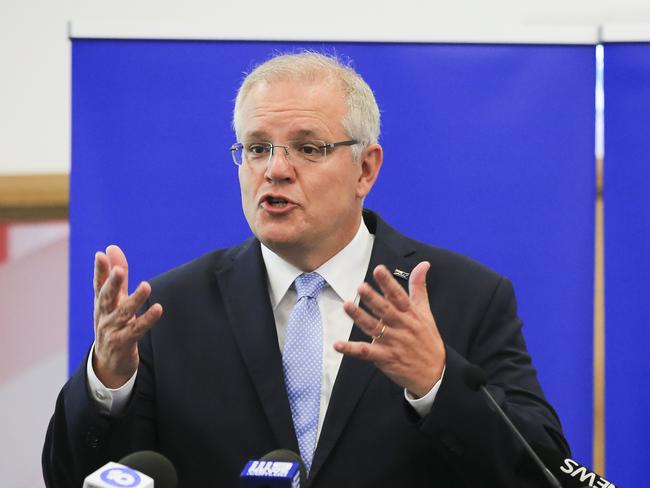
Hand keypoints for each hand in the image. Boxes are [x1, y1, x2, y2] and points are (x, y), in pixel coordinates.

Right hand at [93, 245, 162, 387]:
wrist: (108, 363)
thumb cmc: (112, 324)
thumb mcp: (113, 300)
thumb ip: (115, 275)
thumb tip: (111, 247)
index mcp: (101, 303)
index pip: (99, 285)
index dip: (99, 271)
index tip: (100, 255)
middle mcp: (103, 316)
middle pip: (107, 298)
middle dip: (112, 284)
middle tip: (118, 270)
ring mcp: (112, 330)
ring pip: (123, 313)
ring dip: (134, 300)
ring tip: (146, 285)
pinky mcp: (123, 343)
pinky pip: (136, 330)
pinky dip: (147, 319)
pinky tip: (158, 308)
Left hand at [334, 261, 444, 397]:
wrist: (436, 374)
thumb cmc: (428, 339)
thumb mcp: (426, 312)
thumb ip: (419, 287)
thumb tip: (423, 264)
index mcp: (411, 314)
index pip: (399, 295)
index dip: (388, 283)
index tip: (379, 270)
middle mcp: (402, 327)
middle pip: (386, 311)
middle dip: (373, 298)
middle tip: (360, 286)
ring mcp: (393, 343)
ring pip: (374, 328)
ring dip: (359, 317)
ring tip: (346, 306)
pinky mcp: (385, 358)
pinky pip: (366, 352)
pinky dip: (351, 349)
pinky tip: (338, 344)